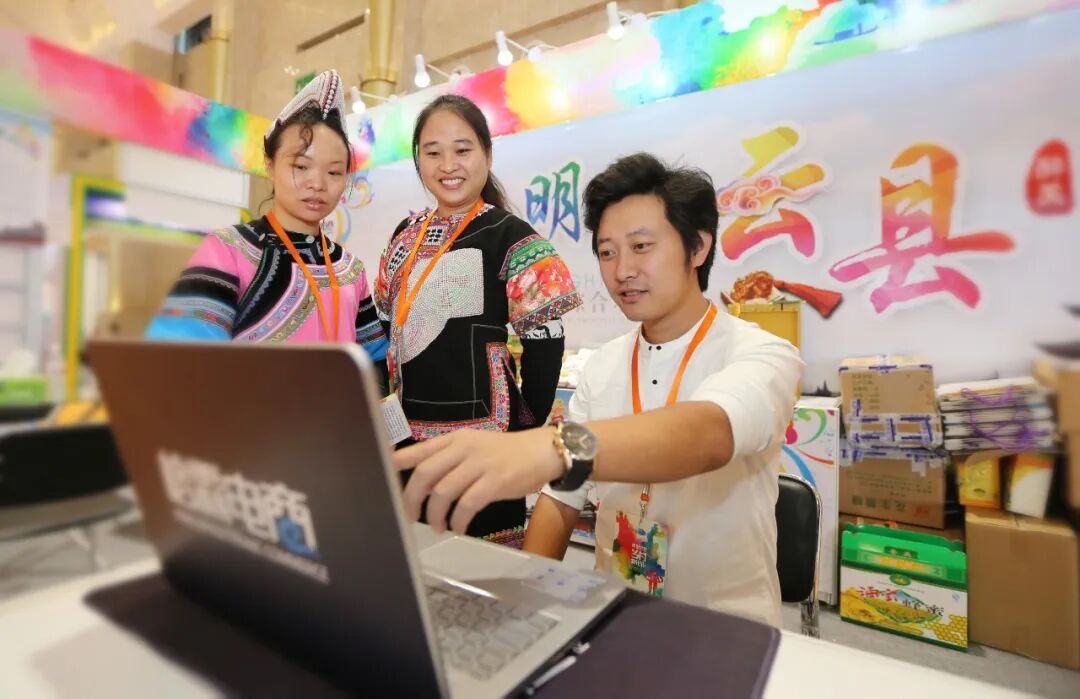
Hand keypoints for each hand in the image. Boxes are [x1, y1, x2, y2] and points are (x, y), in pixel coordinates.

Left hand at [393, 428, 564, 534]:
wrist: (542, 451)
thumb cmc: (507, 453)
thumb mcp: (475, 447)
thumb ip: (450, 459)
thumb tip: (423, 482)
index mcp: (455, 439)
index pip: (418, 451)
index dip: (395, 464)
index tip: (381, 477)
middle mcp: (463, 448)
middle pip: (424, 474)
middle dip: (411, 499)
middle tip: (409, 516)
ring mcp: (479, 464)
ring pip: (443, 491)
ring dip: (435, 514)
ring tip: (437, 526)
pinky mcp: (495, 481)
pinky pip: (467, 504)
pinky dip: (458, 519)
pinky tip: (458, 527)